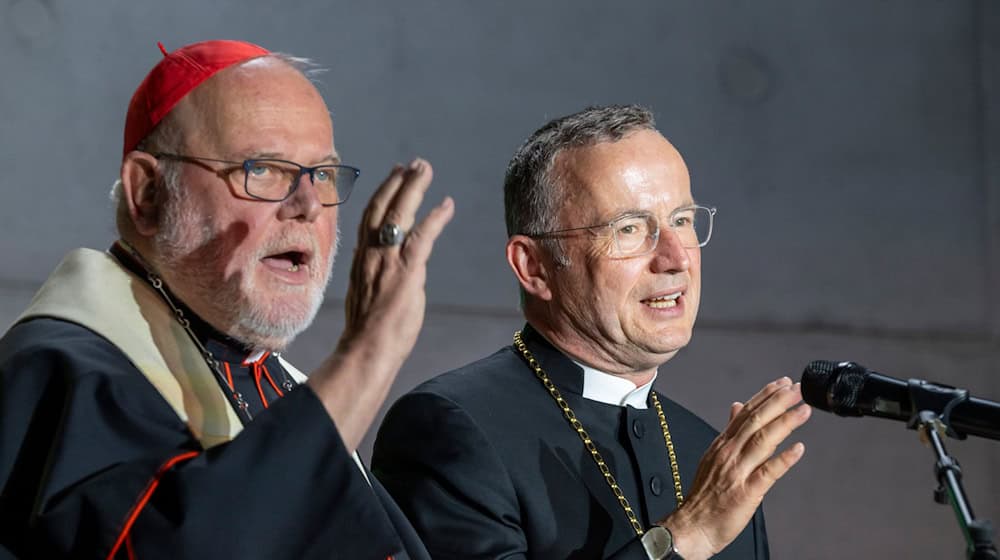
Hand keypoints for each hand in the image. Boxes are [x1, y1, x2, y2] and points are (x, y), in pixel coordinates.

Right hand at [308, 159, 453, 449]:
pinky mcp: (406, 271)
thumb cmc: (368, 334)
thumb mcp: (368, 297)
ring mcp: (387, 261)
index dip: (382, 195)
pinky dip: (435, 218)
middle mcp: (370, 255)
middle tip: (412, 164)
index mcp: (361, 260)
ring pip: (399, 214)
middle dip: (397, 182)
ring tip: (424, 169)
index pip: (370, 219)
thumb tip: (382, 276)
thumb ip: (376, 279)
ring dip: (413, 188)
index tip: (393, 178)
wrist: (366, 351)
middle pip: (381, 208)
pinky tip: (446, 204)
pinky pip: (422, 237)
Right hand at [661, 377, 810, 559]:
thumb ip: (729, 431)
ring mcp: (737, 472)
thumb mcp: (713, 456)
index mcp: (723, 444)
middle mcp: (729, 453)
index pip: (746, 413)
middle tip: (796, 388)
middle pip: (755, 421)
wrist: (692, 526)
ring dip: (784, 423)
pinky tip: (798, 449)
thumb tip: (737, 407)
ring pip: (762, 441)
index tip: (782, 383)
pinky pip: (767, 472)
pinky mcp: (746, 492)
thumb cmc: (704, 496)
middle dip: (778, 402)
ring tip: (803, 410)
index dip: (765, 396)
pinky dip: (783, 459)